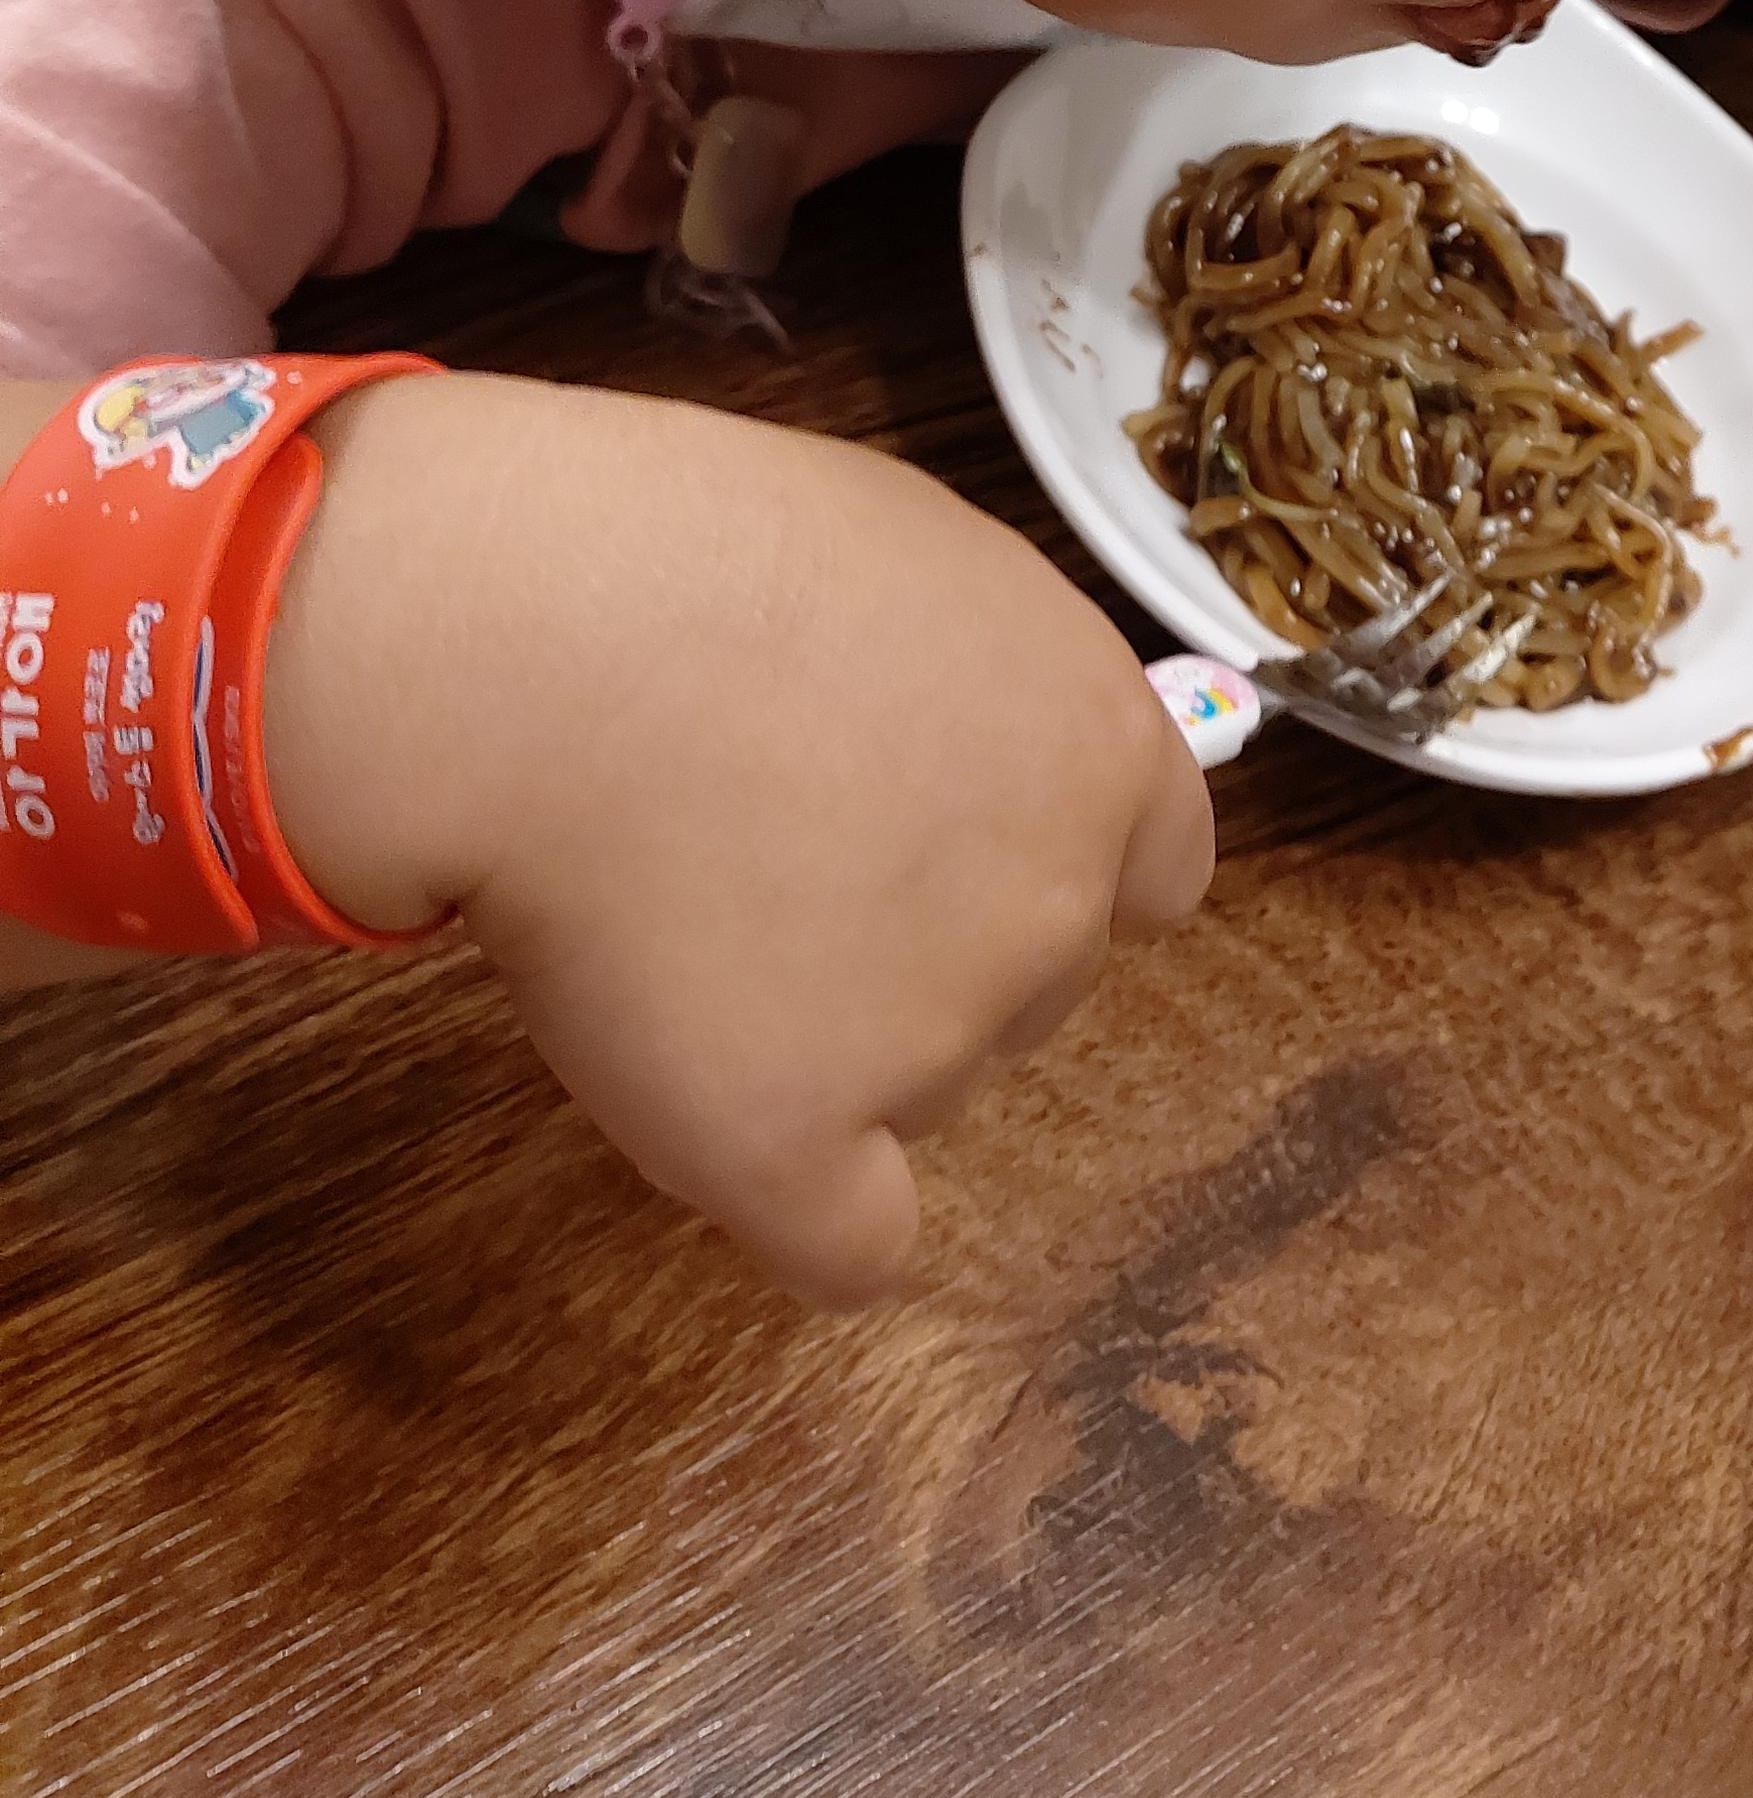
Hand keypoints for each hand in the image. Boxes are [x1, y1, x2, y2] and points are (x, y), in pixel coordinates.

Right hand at [270, 374, 1210, 1303]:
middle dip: (929, 941)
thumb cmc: (702, 552)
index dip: (1051, 864)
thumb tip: (960, 746)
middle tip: (774, 849)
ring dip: (835, 1040)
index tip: (956, 853)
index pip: (1155, 868)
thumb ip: (983, 683)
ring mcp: (944, 1035)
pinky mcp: (801, 1141)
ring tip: (688, 908)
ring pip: (920, 1089)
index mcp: (1102, 747)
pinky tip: (715, 1110)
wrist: (552, 637)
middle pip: (1031, 983)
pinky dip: (792, 1194)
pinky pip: (848, 1245)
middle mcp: (1057, 904)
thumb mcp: (915, 560)